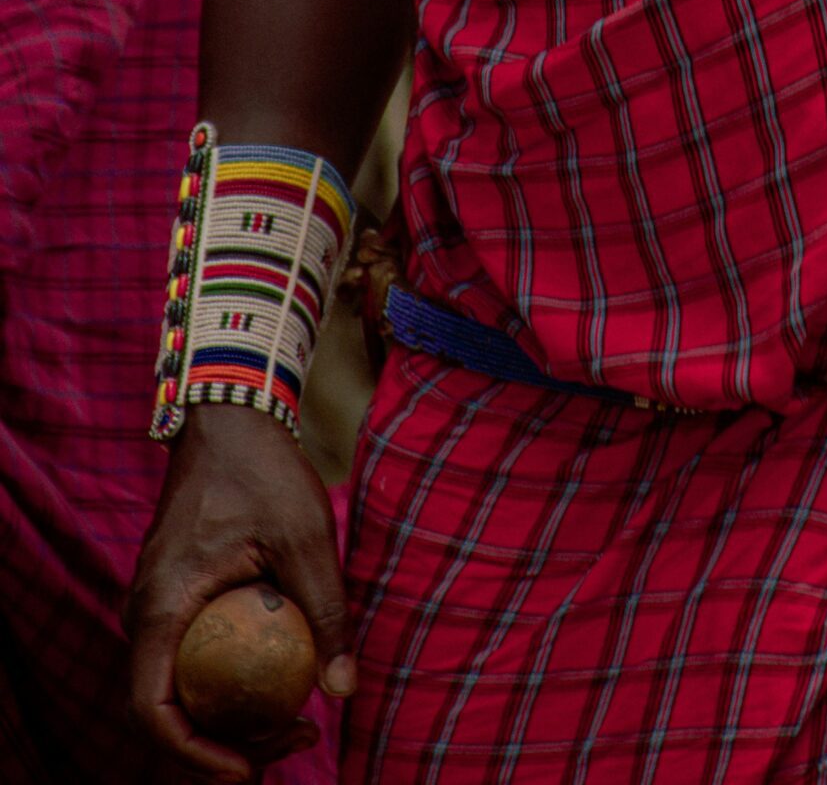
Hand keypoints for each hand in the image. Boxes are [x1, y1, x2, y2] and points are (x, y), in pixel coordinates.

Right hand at [128, 405, 355, 781]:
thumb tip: (345, 690)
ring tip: (292, 721)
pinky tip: (275, 678)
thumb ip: (327, 612)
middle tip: (291, 743)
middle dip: (220, 745)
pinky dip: (221, 681)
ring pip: (176, 686)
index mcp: (162, 606)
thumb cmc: (265, 470)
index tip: (247, 770)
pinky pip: (186, 656)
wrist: (232, 413)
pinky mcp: (173, 592)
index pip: (153, 710)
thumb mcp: (306, 540)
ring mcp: (156, 603)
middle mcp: (146, 612)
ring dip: (223, 716)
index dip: (194, 756)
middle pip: (165, 709)